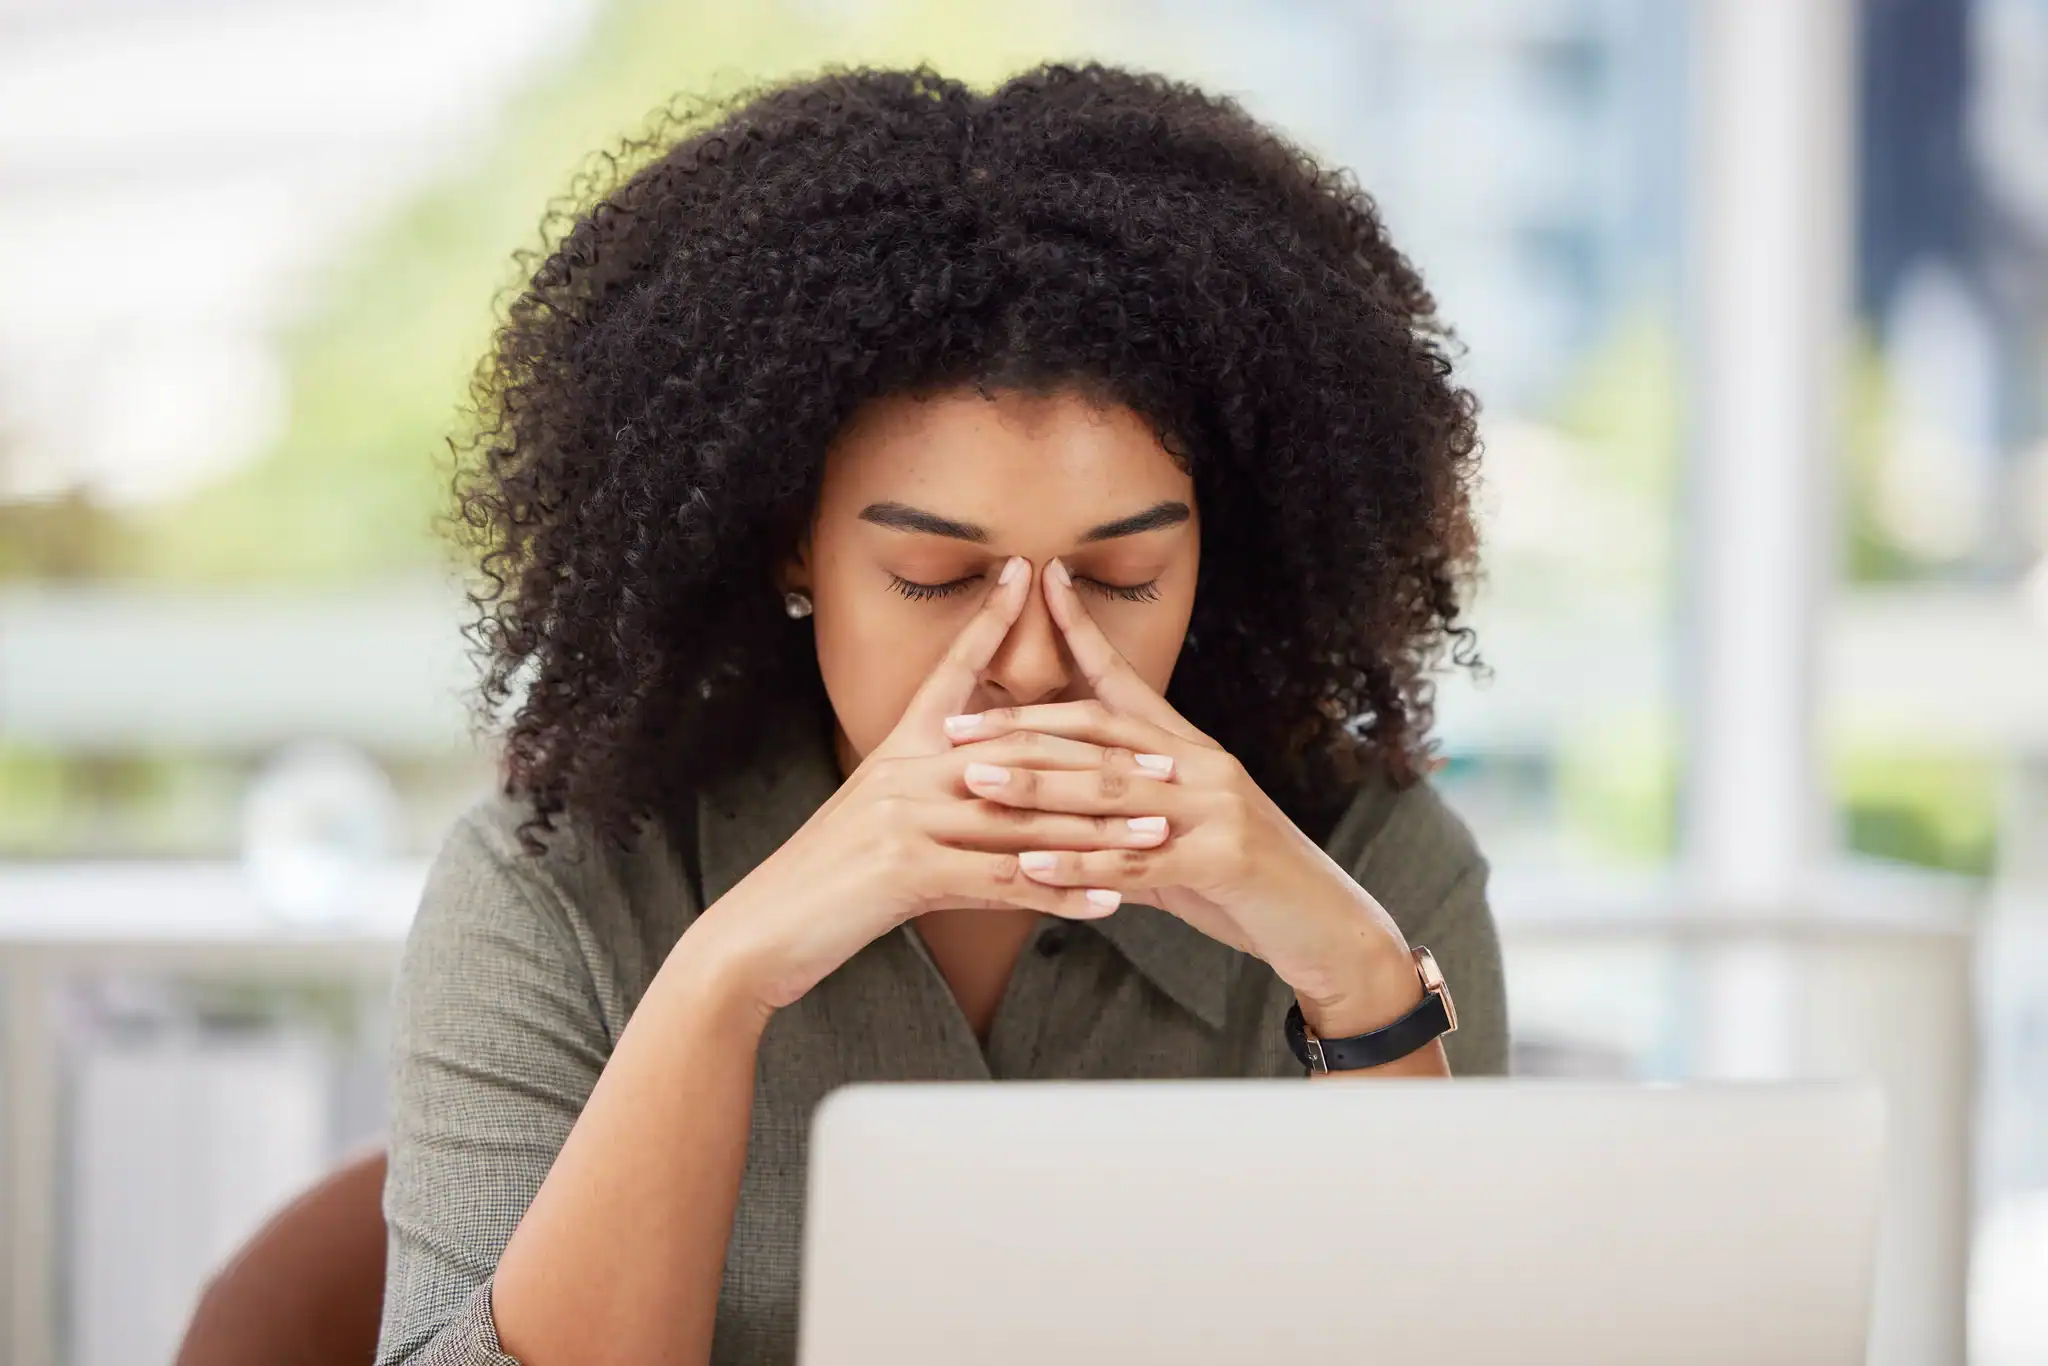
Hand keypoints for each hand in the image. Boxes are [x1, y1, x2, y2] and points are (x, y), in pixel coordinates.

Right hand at [689, 557, 1170, 1017]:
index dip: (990, 619)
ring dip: (1101, 830)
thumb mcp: (874, 814)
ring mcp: (908, 817)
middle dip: (1102, 755)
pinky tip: (1111, 901)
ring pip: (1026, 817)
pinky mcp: (909, 871)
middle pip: (1023, 747)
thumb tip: (979, 770)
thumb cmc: (825, 880)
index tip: (1028, 571)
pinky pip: (1004, 881)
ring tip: (1159, 834)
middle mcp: (906, 770)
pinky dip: (1062, 892)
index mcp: (899, 747)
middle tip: (1167, 760)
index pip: (953, 669)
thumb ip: (927, 788)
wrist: (763, 930)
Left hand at [941, 558, 1425, 1037]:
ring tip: (974, 781)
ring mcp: (1217, 810)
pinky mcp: (1225, 860)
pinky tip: (1031, 866)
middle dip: (1022, 727)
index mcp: (1191, 750)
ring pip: (1110, 791)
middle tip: (952, 728)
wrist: (1327, 926)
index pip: (1125, 680)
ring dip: (1037, 785)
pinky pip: (1136, 862)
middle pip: (1099, 734)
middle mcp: (1204, 766)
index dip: (1082, 630)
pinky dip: (1079, 865)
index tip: (1039, 582)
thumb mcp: (1180, 841)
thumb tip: (1055, 829)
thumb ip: (1121, 827)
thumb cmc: (1247, 885)